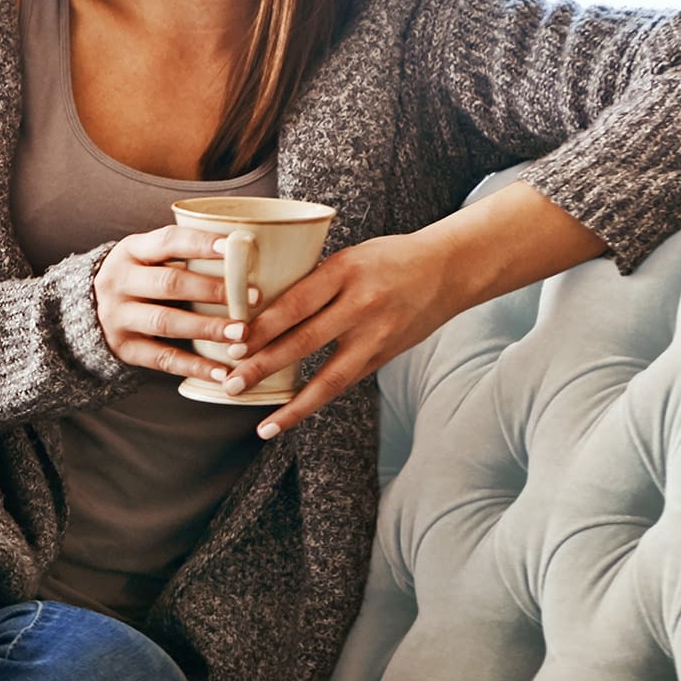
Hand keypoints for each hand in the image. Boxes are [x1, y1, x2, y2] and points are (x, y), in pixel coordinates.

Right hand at [93, 223, 261, 381]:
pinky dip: (194, 366)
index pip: (167, 241)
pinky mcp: (124, 348)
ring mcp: (118, 316)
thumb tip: (245, 252)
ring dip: (207, 328)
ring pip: (166, 321)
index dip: (201, 243)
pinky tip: (222, 372)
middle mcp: (119, 281)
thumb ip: (182, 254)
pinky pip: (162, 358)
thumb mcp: (147, 257)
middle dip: (213, 289)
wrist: (86, 311)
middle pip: (169, 283)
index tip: (234, 248)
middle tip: (253, 296)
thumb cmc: (138, 278)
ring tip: (241, 333)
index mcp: (131, 251)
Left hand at [219, 232, 460, 436]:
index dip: (263, 326)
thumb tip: (259, 306)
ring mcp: (376, 336)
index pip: (296, 303)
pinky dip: (316, 402)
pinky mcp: (385, 357)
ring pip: (329, 378)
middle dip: (264, 365)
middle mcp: (361, 305)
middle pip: (305, 341)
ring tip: (263, 425)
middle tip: (232, 382)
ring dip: (292, 405)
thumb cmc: (389, 257)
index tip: (233, 341)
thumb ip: (312, 280)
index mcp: (346, 271)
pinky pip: (345, 384)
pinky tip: (291, 417)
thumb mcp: (349, 255)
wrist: (448, 270)